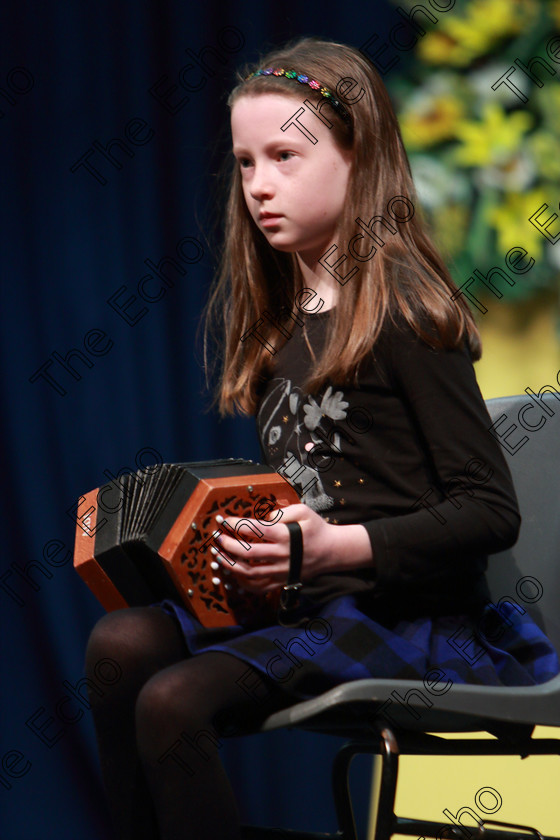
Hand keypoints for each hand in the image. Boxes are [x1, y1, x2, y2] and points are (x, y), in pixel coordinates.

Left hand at [212, 504, 372, 594]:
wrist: (331, 552)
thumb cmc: (315, 529)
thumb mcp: (304, 511)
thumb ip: (282, 512)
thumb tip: (264, 518)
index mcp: (285, 536)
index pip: (255, 530)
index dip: (236, 524)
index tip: (224, 520)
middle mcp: (281, 555)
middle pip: (248, 552)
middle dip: (228, 544)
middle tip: (217, 537)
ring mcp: (280, 571)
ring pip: (249, 572)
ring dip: (230, 564)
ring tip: (218, 554)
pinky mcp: (281, 581)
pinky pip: (258, 587)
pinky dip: (242, 582)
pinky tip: (233, 573)